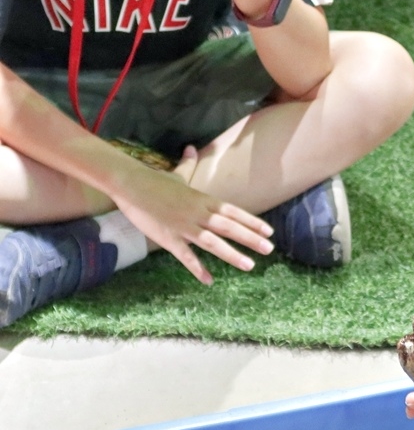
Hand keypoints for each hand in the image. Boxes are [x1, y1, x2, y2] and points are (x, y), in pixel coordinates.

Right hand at [111, 146, 274, 284]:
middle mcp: (198, 213)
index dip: (252, 222)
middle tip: (269, 249)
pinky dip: (197, 269)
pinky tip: (209, 281)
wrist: (128, 183)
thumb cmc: (153, 180)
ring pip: (213, 243)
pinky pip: (186, 256)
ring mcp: (184, 226)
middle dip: (250, 238)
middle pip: (229, 227)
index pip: (233, 212)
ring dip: (232, 255)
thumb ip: (187, 166)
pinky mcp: (169, 238)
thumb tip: (191, 149)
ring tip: (250, 265)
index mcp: (202, 199)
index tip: (269, 231)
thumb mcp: (176, 175)